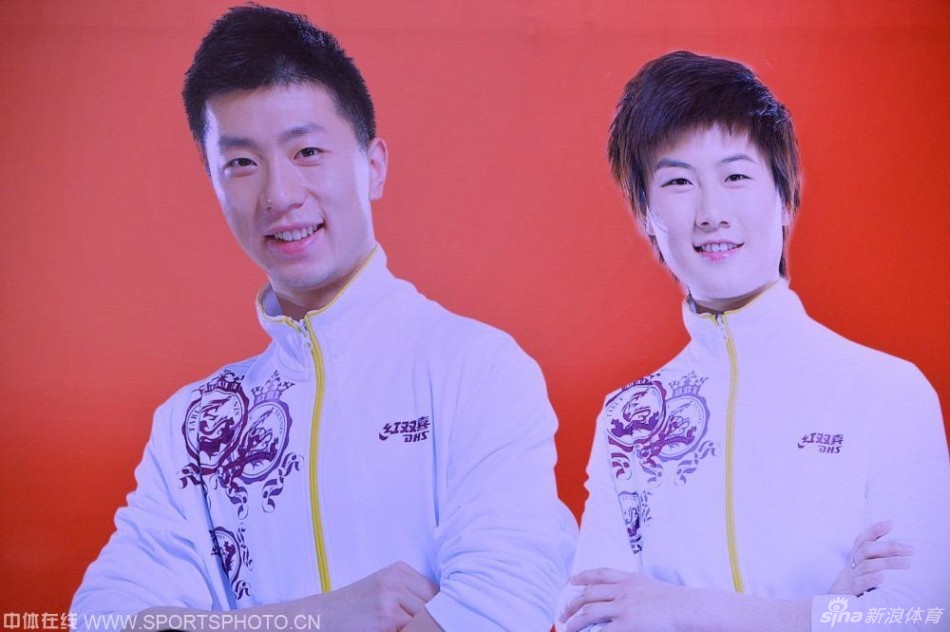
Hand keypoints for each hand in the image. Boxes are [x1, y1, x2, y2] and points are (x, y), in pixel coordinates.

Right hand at [301, 561, 437, 631]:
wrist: (323, 616)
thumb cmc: (356, 605)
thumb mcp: (383, 587)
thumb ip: (409, 592)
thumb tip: (442, 606)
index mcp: (399, 570)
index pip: (435, 590)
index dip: (437, 607)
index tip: (436, 616)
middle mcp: (396, 581)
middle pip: (432, 604)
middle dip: (430, 619)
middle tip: (416, 622)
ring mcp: (390, 600)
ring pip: (423, 619)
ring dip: (418, 627)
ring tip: (400, 625)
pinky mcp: (385, 620)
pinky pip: (411, 630)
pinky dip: (407, 631)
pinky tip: (393, 629)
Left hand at [560, 568, 685, 631]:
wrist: (689, 608)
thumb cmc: (676, 601)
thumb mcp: (651, 586)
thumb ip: (635, 588)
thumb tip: (622, 597)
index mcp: (629, 579)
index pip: (599, 573)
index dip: (582, 576)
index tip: (570, 582)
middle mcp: (623, 590)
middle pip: (588, 593)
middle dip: (572, 603)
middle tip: (563, 613)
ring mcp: (623, 606)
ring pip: (589, 611)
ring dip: (574, 621)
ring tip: (567, 628)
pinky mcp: (627, 623)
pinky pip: (602, 631)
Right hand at [828, 520, 912, 595]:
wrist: (829, 607)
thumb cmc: (851, 588)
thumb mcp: (859, 572)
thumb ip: (873, 560)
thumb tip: (893, 545)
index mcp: (854, 559)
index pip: (862, 540)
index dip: (875, 530)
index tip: (890, 523)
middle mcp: (851, 565)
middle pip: (867, 549)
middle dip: (890, 547)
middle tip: (911, 549)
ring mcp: (850, 578)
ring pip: (867, 565)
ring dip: (888, 562)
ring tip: (908, 563)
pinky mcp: (849, 591)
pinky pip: (859, 583)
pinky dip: (871, 579)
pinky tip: (883, 577)